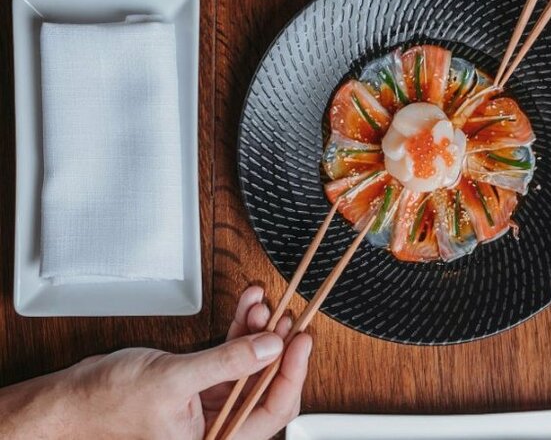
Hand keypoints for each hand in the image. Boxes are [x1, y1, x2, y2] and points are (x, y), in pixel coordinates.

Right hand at [0, 286, 311, 439]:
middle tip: (287, 316)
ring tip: (263, 304)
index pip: (273, 411)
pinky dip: (239, 330)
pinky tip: (248, 307)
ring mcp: (210, 406)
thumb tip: (271, 347)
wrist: (68, 401)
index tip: (301, 340)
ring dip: (258, 332)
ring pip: (250, 366)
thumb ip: (226, 363)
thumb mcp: (173, 380)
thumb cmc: (106, 405)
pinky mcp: (200, 386)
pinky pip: (230, 355)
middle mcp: (218, 427)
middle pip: (266, 386)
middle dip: (276, 347)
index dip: (292, 373)